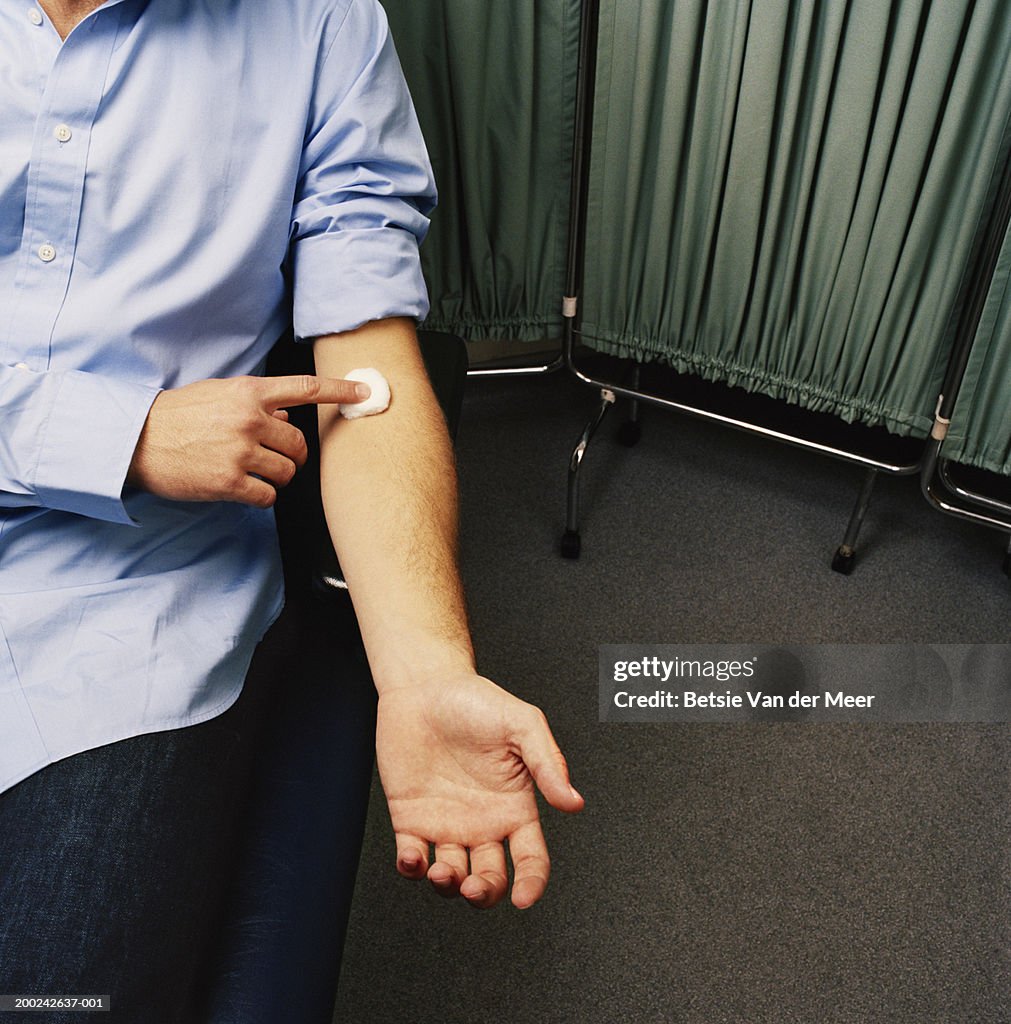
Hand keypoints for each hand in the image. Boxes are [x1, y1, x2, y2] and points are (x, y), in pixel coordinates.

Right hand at [127, 374, 368, 506]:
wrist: (135, 440)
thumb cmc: (178, 416)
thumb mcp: (219, 395)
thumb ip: (257, 402)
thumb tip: (289, 416)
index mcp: (249, 392)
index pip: (306, 389)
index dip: (340, 390)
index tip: (365, 392)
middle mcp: (249, 419)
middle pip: (300, 444)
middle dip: (294, 455)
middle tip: (276, 457)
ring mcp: (240, 451)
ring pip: (287, 472)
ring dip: (277, 477)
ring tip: (252, 472)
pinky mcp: (229, 481)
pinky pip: (267, 496)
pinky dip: (261, 496)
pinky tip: (243, 488)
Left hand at [376, 674, 583, 908]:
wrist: (425, 685)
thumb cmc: (475, 700)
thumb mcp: (521, 724)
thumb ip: (547, 762)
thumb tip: (573, 802)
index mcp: (515, 806)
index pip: (530, 859)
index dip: (531, 883)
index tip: (524, 897)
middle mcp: (483, 822)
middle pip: (491, 879)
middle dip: (485, 893)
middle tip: (475, 885)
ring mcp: (446, 824)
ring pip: (451, 877)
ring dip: (448, 887)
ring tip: (442, 871)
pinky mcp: (411, 819)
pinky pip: (411, 858)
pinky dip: (411, 869)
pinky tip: (414, 860)